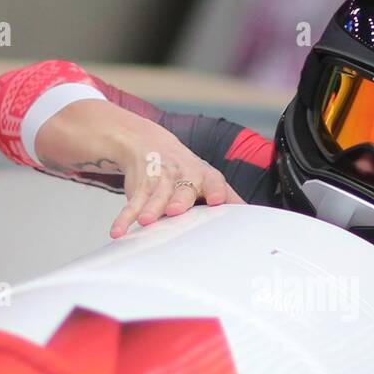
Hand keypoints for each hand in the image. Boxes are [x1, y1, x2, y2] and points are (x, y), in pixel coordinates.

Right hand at [35, 99, 243, 238]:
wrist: (146, 142)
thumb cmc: (185, 170)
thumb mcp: (207, 179)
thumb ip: (229, 198)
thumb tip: (255, 217)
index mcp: (203, 174)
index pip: (213, 180)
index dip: (215, 190)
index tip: (216, 201)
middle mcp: (182, 175)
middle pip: (182, 187)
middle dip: (179, 199)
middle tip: (175, 210)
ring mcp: (158, 180)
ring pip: (155, 195)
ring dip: (150, 208)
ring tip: (146, 222)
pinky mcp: (138, 187)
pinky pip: (131, 204)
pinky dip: (124, 218)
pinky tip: (118, 232)